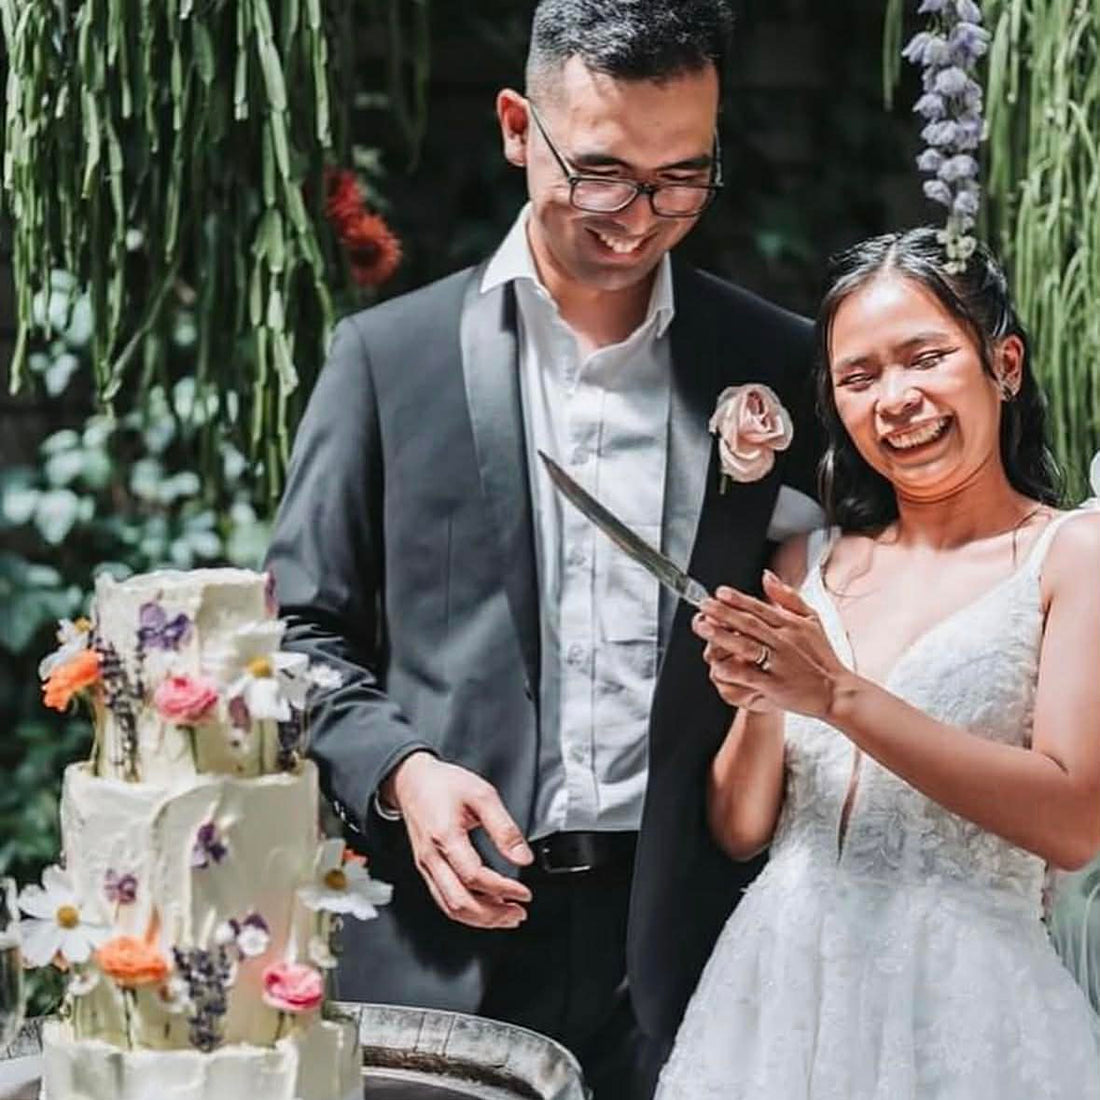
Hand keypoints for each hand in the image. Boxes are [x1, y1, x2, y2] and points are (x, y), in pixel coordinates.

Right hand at [384, 752, 533, 929]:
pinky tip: (485, 907)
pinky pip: (444, 899)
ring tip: (506, 915)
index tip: (524, 893)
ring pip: (450, 907)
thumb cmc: (443, 784)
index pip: (475, 877)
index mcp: (445, 837)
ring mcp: (426, 867)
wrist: (411, 781)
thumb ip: (504, 828)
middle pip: (460, 902)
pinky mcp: (426, 869)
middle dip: (492, 915)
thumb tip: (523, 857)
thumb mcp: (482, 795)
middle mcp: (431, 858)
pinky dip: (466, 910)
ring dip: (480, 918)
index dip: (502, 889)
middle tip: (518, 913)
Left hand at [692, 570, 846, 718]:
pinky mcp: (776, 685)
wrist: (836, 691)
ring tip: (703, 627)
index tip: (719, 593)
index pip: (760, 608)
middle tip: (703, 606)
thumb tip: (767, 576)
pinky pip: (750, 675)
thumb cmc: (823, 657)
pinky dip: (733, 669)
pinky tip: (716, 664)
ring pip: (747, 645)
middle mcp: (784, 641)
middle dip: (723, 613)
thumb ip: (789, 597)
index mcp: (791, 624)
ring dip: (723, 635)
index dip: (737, 599)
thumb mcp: (813, 619)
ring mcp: (779, 663)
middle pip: (749, 623)